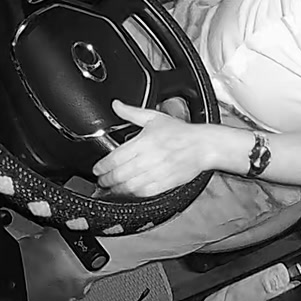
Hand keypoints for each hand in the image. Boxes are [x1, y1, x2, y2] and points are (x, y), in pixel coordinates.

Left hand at [92, 101, 216, 196]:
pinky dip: (133, 195)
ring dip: (116, 189)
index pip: (116, 157)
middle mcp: (149, 158)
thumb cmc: (180, 132)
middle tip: (100, 181)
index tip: (97, 170)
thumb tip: (116, 105)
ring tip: (109, 189)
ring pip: (130, 186)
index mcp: (144, 141)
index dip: (103, 166)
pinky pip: (145, 192)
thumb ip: (131, 112)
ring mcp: (157, 172)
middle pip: (120, 174)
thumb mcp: (154, 117)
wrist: (203, 146)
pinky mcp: (165, 183)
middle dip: (106, 180)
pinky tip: (127, 193)